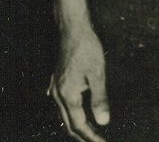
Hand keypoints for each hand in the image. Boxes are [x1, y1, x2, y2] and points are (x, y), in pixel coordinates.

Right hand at [50, 26, 109, 141]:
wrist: (73, 29)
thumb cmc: (87, 48)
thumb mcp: (97, 73)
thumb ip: (99, 99)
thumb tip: (103, 121)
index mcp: (67, 94)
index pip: (79, 125)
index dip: (91, 137)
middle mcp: (57, 94)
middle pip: (68, 123)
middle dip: (83, 136)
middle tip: (97, 141)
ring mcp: (55, 87)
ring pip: (64, 114)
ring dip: (76, 125)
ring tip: (90, 132)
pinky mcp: (57, 81)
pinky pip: (61, 104)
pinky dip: (70, 113)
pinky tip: (75, 113)